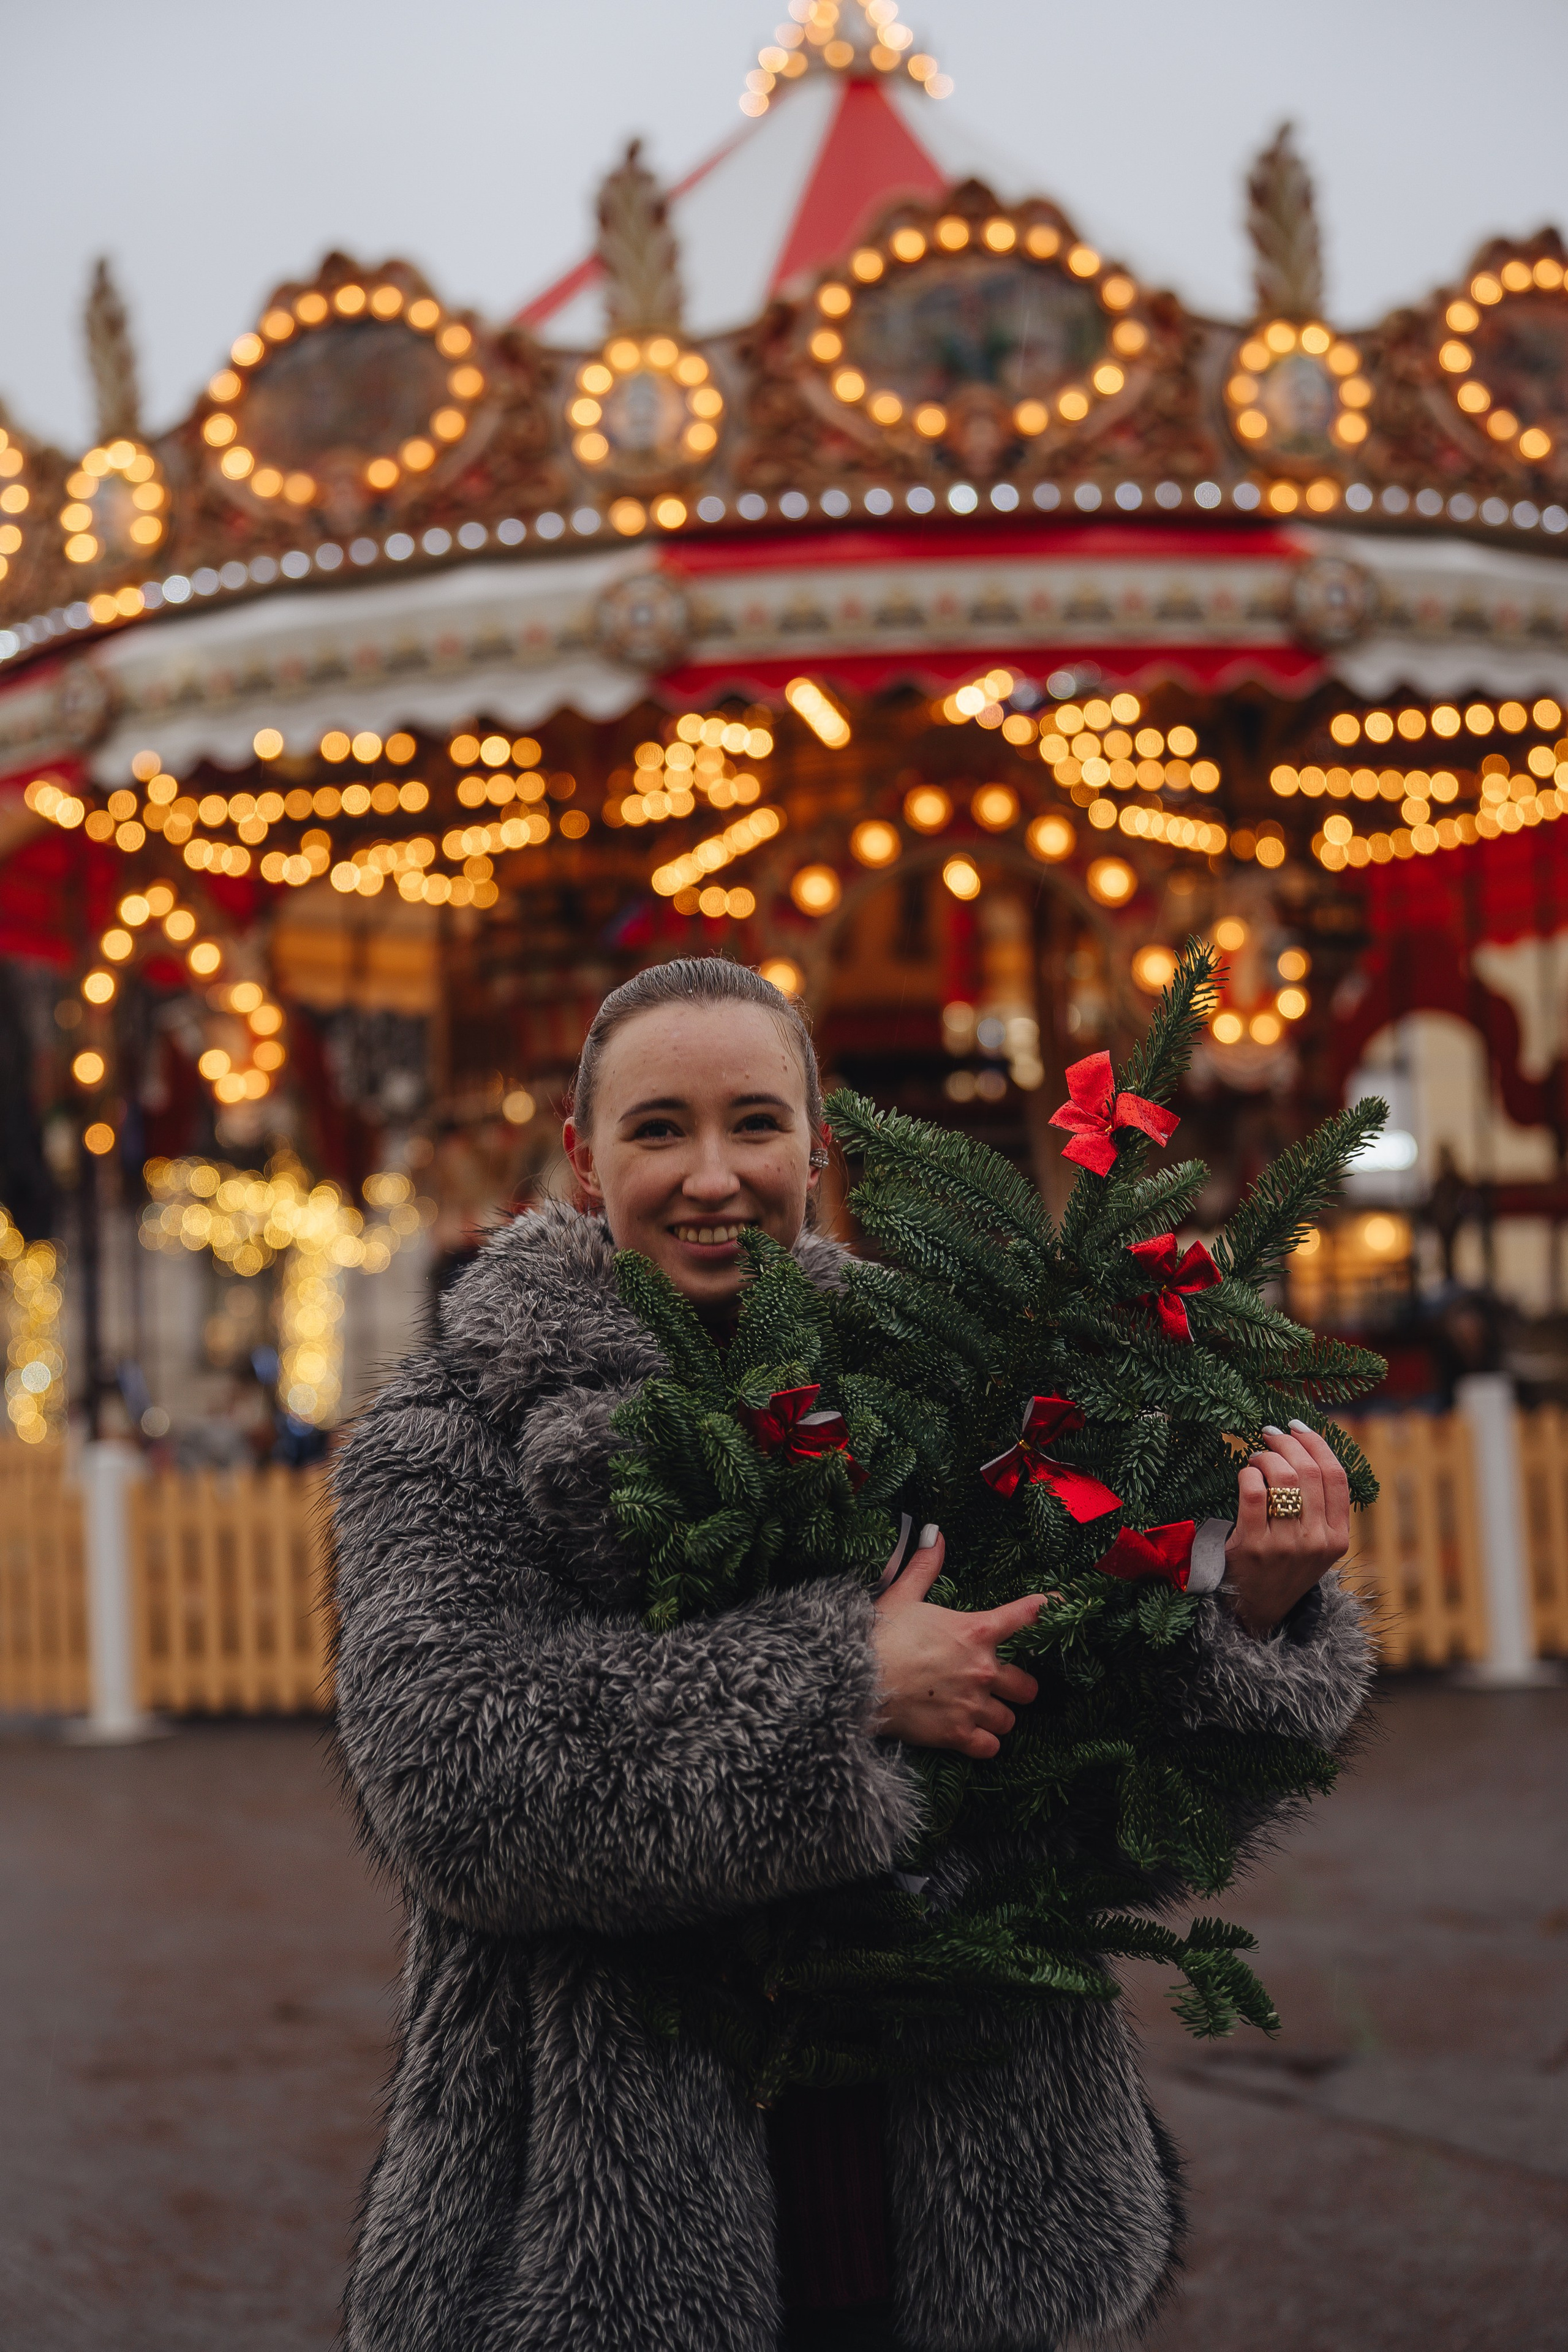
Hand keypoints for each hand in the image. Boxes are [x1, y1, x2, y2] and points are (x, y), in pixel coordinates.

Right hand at [871, 1527, 1047, 1757]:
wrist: (853, 1678)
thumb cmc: (878, 1634)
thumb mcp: (902, 1594)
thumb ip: (925, 1566)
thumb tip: (935, 1535)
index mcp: (976, 1631)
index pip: (1026, 1615)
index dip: (1046, 1610)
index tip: (1058, 1607)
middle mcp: (983, 1669)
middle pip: (1027, 1686)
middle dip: (1017, 1687)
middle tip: (1001, 1684)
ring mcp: (973, 1705)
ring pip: (1009, 1719)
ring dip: (998, 1716)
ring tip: (980, 1711)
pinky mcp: (958, 1735)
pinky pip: (991, 1747)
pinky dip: (984, 1744)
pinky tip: (971, 1736)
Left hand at [1224, 1421, 1350, 1636]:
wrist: (1255, 1611)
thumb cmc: (1283, 1568)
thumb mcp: (1315, 1546)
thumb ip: (1320, 1508)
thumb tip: (1307, 1447)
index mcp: (1338, 1538)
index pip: (1337, 1477)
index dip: (1318, 1443)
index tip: (1298, 1426)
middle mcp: (1316, 1541)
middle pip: (1309, 1471)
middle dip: (1287, 1442)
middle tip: (1270, 1433)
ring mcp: (1285, 1545)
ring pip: (1283, 1477)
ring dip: (1266, 1455)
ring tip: (1257, 1456)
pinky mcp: (1253, 1546)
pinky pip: (1253, 1491)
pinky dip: (1248, 1473)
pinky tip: (1245, 1474)